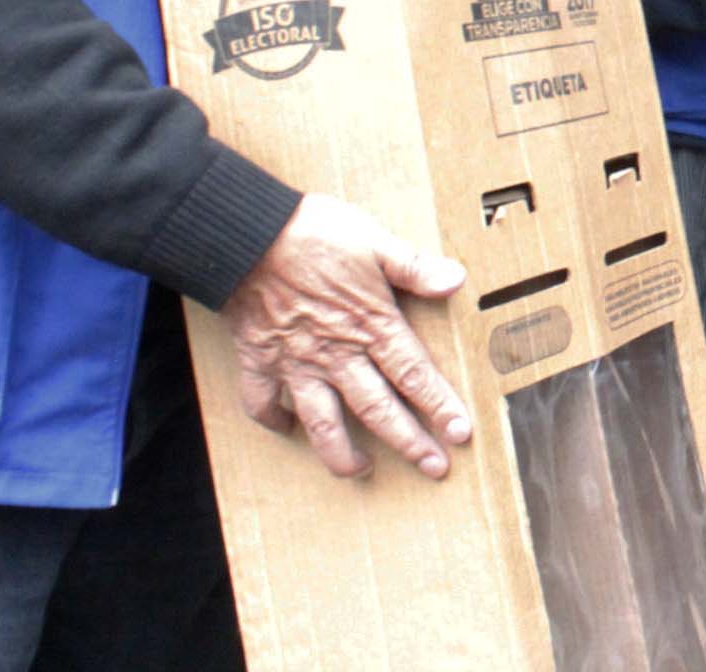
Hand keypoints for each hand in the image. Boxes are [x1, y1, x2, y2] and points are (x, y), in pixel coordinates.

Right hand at [220, 193, 471, 479]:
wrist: (245, 235)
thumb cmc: (314, 233)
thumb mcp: (374, 241)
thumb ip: (414, 267)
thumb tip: (456, 280)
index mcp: (371, 324)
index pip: (414, 374)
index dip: (439, 405)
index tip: (460, 433)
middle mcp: (336, 353)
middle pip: (378, 409)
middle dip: (408, 442)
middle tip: (433, 468)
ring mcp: (295, 362)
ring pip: (322, 422)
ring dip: (341, 453)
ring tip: (359, 471)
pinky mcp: (258, 360)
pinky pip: (263, 403)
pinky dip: (274, 421)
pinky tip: (287, 430)